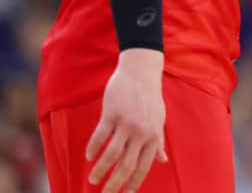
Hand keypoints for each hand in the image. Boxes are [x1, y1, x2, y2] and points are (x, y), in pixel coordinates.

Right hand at [86, 48, 167, 192]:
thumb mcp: (159, 120)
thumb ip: (158, 141)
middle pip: (126, 166)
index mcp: (154, 136)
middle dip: (114, 184)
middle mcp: (142, 133)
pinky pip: (100, 136)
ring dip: (100, 170)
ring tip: (92, 179)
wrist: (141, 71)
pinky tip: (89, 157)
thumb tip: (162, 160)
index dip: (132, 184)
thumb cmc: (150, 97)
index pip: (143, 167)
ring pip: (111, 155)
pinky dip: (93, 149)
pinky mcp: (112, 113)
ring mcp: (126, 123)